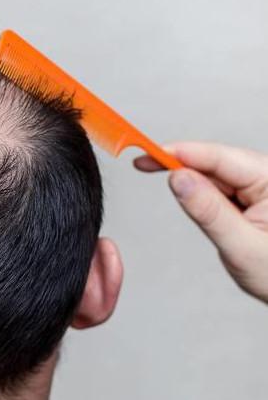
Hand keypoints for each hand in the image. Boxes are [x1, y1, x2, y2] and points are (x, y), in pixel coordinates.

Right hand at [134, 142, 267, 303]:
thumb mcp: (242, 247)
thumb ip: (208, 211)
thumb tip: (177, 179)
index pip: (220, 158)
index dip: (180, 152)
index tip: (148, 154)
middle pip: (215, 161)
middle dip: (181, 165)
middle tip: (143, 164)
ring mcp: (262, 186)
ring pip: (216, 175)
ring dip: (194, 185)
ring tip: (191, 207)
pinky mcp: (256, 196)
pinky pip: (223, 188)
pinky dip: (204, 195)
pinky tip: (200, 205)